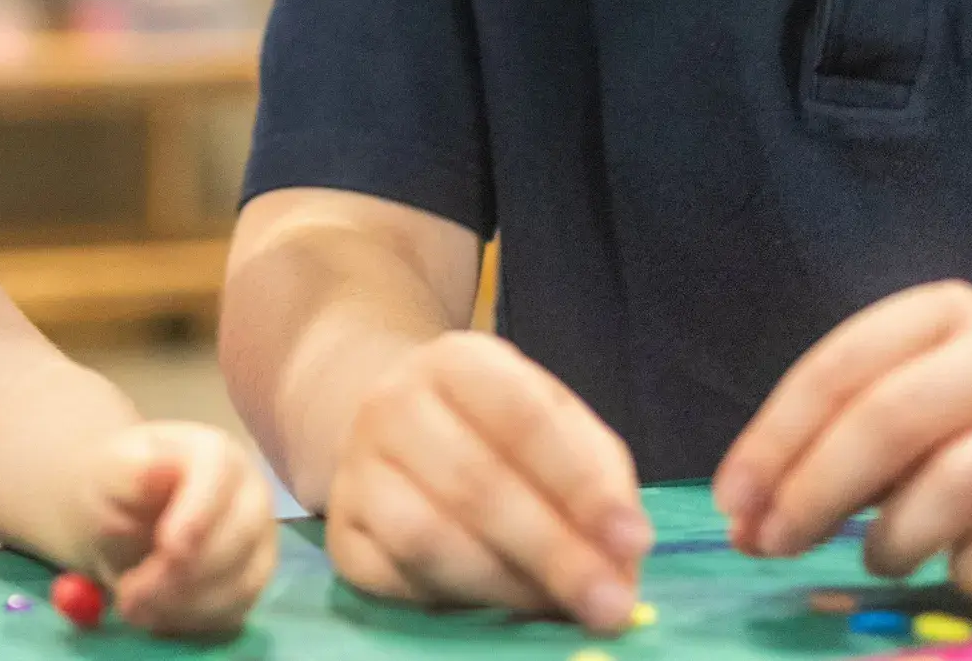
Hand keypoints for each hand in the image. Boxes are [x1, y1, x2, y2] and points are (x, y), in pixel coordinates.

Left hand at [82, 422, 280, 635]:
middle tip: (130, 595)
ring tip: (130, 605)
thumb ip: (131, 474)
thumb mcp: (109, 473)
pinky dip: (190, 622)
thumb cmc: (114, 487)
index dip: (200, 513)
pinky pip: (233, 613)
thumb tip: (158, 468)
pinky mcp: (249, 584)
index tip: (168, 549)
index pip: (221, 475)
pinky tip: (152, 614)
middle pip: (241, 535)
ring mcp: (257, 542)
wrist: (117, 516)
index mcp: (215, 453)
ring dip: (183, 605)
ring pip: (241, 583)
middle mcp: (249, 495)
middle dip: (184, 574)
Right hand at [323, 330, 650, 634]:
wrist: (392, 421)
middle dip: (553, 553)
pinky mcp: (339, 530)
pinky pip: (392, 578)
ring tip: (557, 610)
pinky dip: (451, 600)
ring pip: (426, 537)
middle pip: (475, 485)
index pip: (523, 419)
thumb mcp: (556, 423)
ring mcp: (356, 466)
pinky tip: (495, 606)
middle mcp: (394, 403)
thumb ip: (598, 476)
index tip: (633, 541)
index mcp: (458, 361)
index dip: (581, 485)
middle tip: (609, 605)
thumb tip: (623, 553)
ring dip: (504, 585)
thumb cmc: (495, 428)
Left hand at [715, 281, 971, 599]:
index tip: (732, 502)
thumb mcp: (902, 400)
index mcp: (944, 313)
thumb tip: (744, 519)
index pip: (837, 368)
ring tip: (876, 558)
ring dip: (896, 535)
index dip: (774, 440)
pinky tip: (959, 568)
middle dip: (815, 489)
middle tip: (773, 542)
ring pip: (960, 480)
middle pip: (890, 419)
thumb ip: (825, 445)